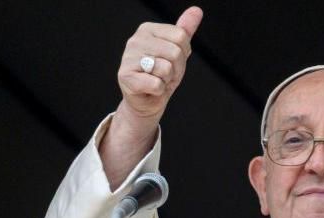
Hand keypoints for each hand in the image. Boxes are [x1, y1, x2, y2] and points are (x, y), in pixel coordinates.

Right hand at [117, 6, 202, 121]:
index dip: (183, 54)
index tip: (172, 62)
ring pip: (166, 68)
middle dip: (176, 69)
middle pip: (175, 52)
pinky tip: (149, 89)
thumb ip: (185, 30)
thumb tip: (197, 10)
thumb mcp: (177, 51)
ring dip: (166, 80)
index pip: (181, 36)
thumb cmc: (162, 75)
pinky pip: (157, 84)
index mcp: (147, 29)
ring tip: (157, 80)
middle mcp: (135, 40)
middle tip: (164, 75)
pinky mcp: (126, 77)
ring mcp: (128, 58)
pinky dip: (158, 91)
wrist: (147, 101)